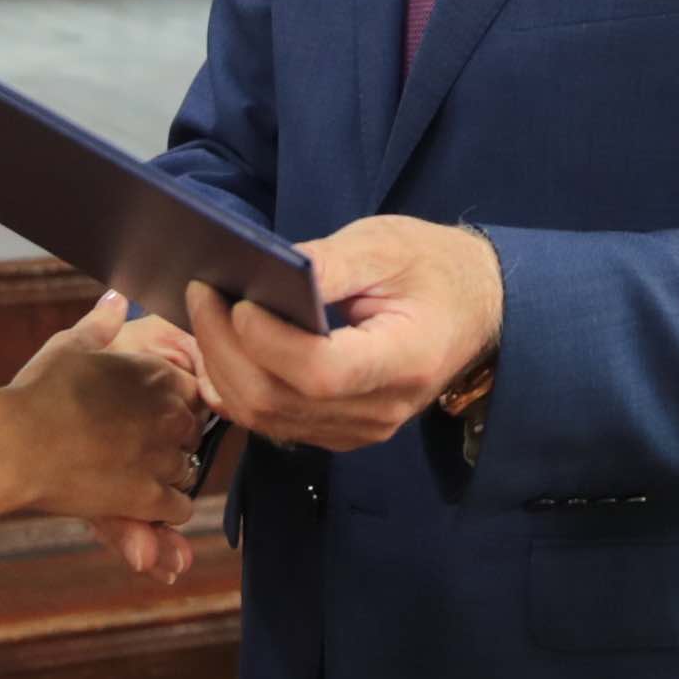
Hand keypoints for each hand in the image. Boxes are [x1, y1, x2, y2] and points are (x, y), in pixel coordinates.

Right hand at [6, 291, 205, 526]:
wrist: (15, 445)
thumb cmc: (37, 393)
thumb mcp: (67, 346)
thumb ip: (100, 325)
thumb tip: (117, 301)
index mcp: (155, 373)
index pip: (193, 389)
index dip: (171, 404)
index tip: (144, 415)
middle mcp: (169, 413)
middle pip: (194, 431)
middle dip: (173, 440)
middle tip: (135, 448)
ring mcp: (163, 457)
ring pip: (189, 470)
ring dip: (167, 475)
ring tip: (130, 475)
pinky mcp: (150, 497)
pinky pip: (180, 508)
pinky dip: (164, 509)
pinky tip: (138, 503)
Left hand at [187, 215, 500, 453]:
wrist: (476, 310)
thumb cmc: (434, 269)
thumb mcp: (388, 245)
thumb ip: (328, 262)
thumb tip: (262, 271)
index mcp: (406, 360)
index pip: (321, 372)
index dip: (269, 342)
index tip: (239, 300)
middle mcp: (381, 410)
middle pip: (279, 401)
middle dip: (225, 348)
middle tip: (202, 294)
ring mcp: (359, 430)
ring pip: (265, 419)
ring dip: (222, 369)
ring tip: (205, 315)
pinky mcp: (339, 432)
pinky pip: (272, 423)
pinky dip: (236, 388)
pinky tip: (222, 347)